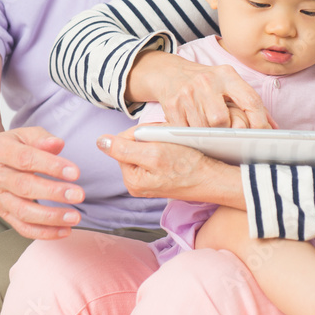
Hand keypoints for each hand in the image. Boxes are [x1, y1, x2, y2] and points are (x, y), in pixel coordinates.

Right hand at [0, 127, 84, 239]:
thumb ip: (41, 138)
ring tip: (74, 217)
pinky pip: (22, 227)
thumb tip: (58, 144)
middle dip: (53, 193)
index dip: (51, 166)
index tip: (74, 172)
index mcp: (0, 152)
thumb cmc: (10, 147)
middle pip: (24, 187)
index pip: (25, 159)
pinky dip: (43, 233)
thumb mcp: (23, 135)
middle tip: (78, 194)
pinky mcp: (4, 213)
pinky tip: (64, 230)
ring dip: (50, 217)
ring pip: (22, 212)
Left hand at [97, 127, 245, 207]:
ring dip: (160, 140)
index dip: (141, 132)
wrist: (215, 179)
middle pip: (134, 144)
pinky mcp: (161, 177)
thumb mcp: (154, 154)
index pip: (123, 142)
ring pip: (146, 147)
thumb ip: (123, 148)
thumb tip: (99, 142)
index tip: (159, 134)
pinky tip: (179, 150)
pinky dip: (166, 146)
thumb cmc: (189, 167)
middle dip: (151, 136)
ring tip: (176, 144)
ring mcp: (149, 181)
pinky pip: (157, 154)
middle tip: (170, 139)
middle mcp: (137, 182)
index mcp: (131, 178)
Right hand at [146, 53, 271, 127]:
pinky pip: (186, 131)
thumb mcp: (229, 84)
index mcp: (226, 75)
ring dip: (209, 136)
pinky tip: (195, 132)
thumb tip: (273, 127)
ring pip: (204, 128)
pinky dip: (193, 136)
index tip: (265, 137)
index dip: (260, 121)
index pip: (250, 100)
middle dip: (226, 132)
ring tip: (211, 134)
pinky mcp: (172, 106)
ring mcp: (187, 94)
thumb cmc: (206, 83)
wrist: (169, 73)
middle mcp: (206, 82)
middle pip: (222, 120)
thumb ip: (250, 103)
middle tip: (229, 138)